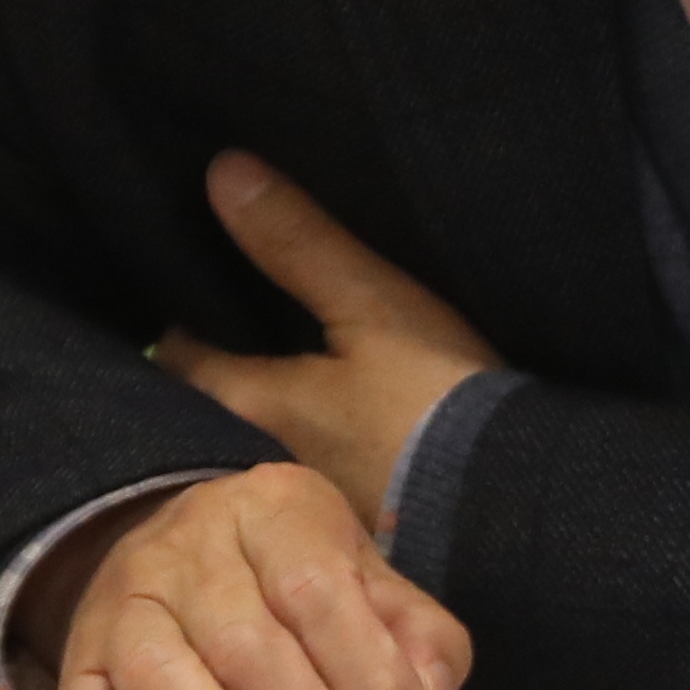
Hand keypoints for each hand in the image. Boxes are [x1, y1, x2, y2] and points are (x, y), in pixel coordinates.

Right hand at [53, 464, 471, 689]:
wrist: (189, 549)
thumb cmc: (297, 576)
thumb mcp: (369, 580)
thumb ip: (414, 636)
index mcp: (268, 509)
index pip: (311, 585)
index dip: (361, 660)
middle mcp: (183, 547)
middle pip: (241, 641)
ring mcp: (121, 604)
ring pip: (162, 681)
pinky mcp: (79, 667)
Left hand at [157, 151, 502, 528]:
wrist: (512, 500)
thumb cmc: (431, 402)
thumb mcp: (373, 307)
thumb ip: (298, 243)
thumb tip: (222, 172)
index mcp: (251, 408)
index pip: (181, 361)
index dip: (177, 326)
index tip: (181, 295)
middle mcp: (259, 463)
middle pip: (216, 406)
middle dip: (217, 370)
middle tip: (227, 327)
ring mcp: (308, 497)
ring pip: (262, 438)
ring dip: (265, 406)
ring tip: (281, 364)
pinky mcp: (356, 517)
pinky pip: (310, 464)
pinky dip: (310, 436)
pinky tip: (336, 417)